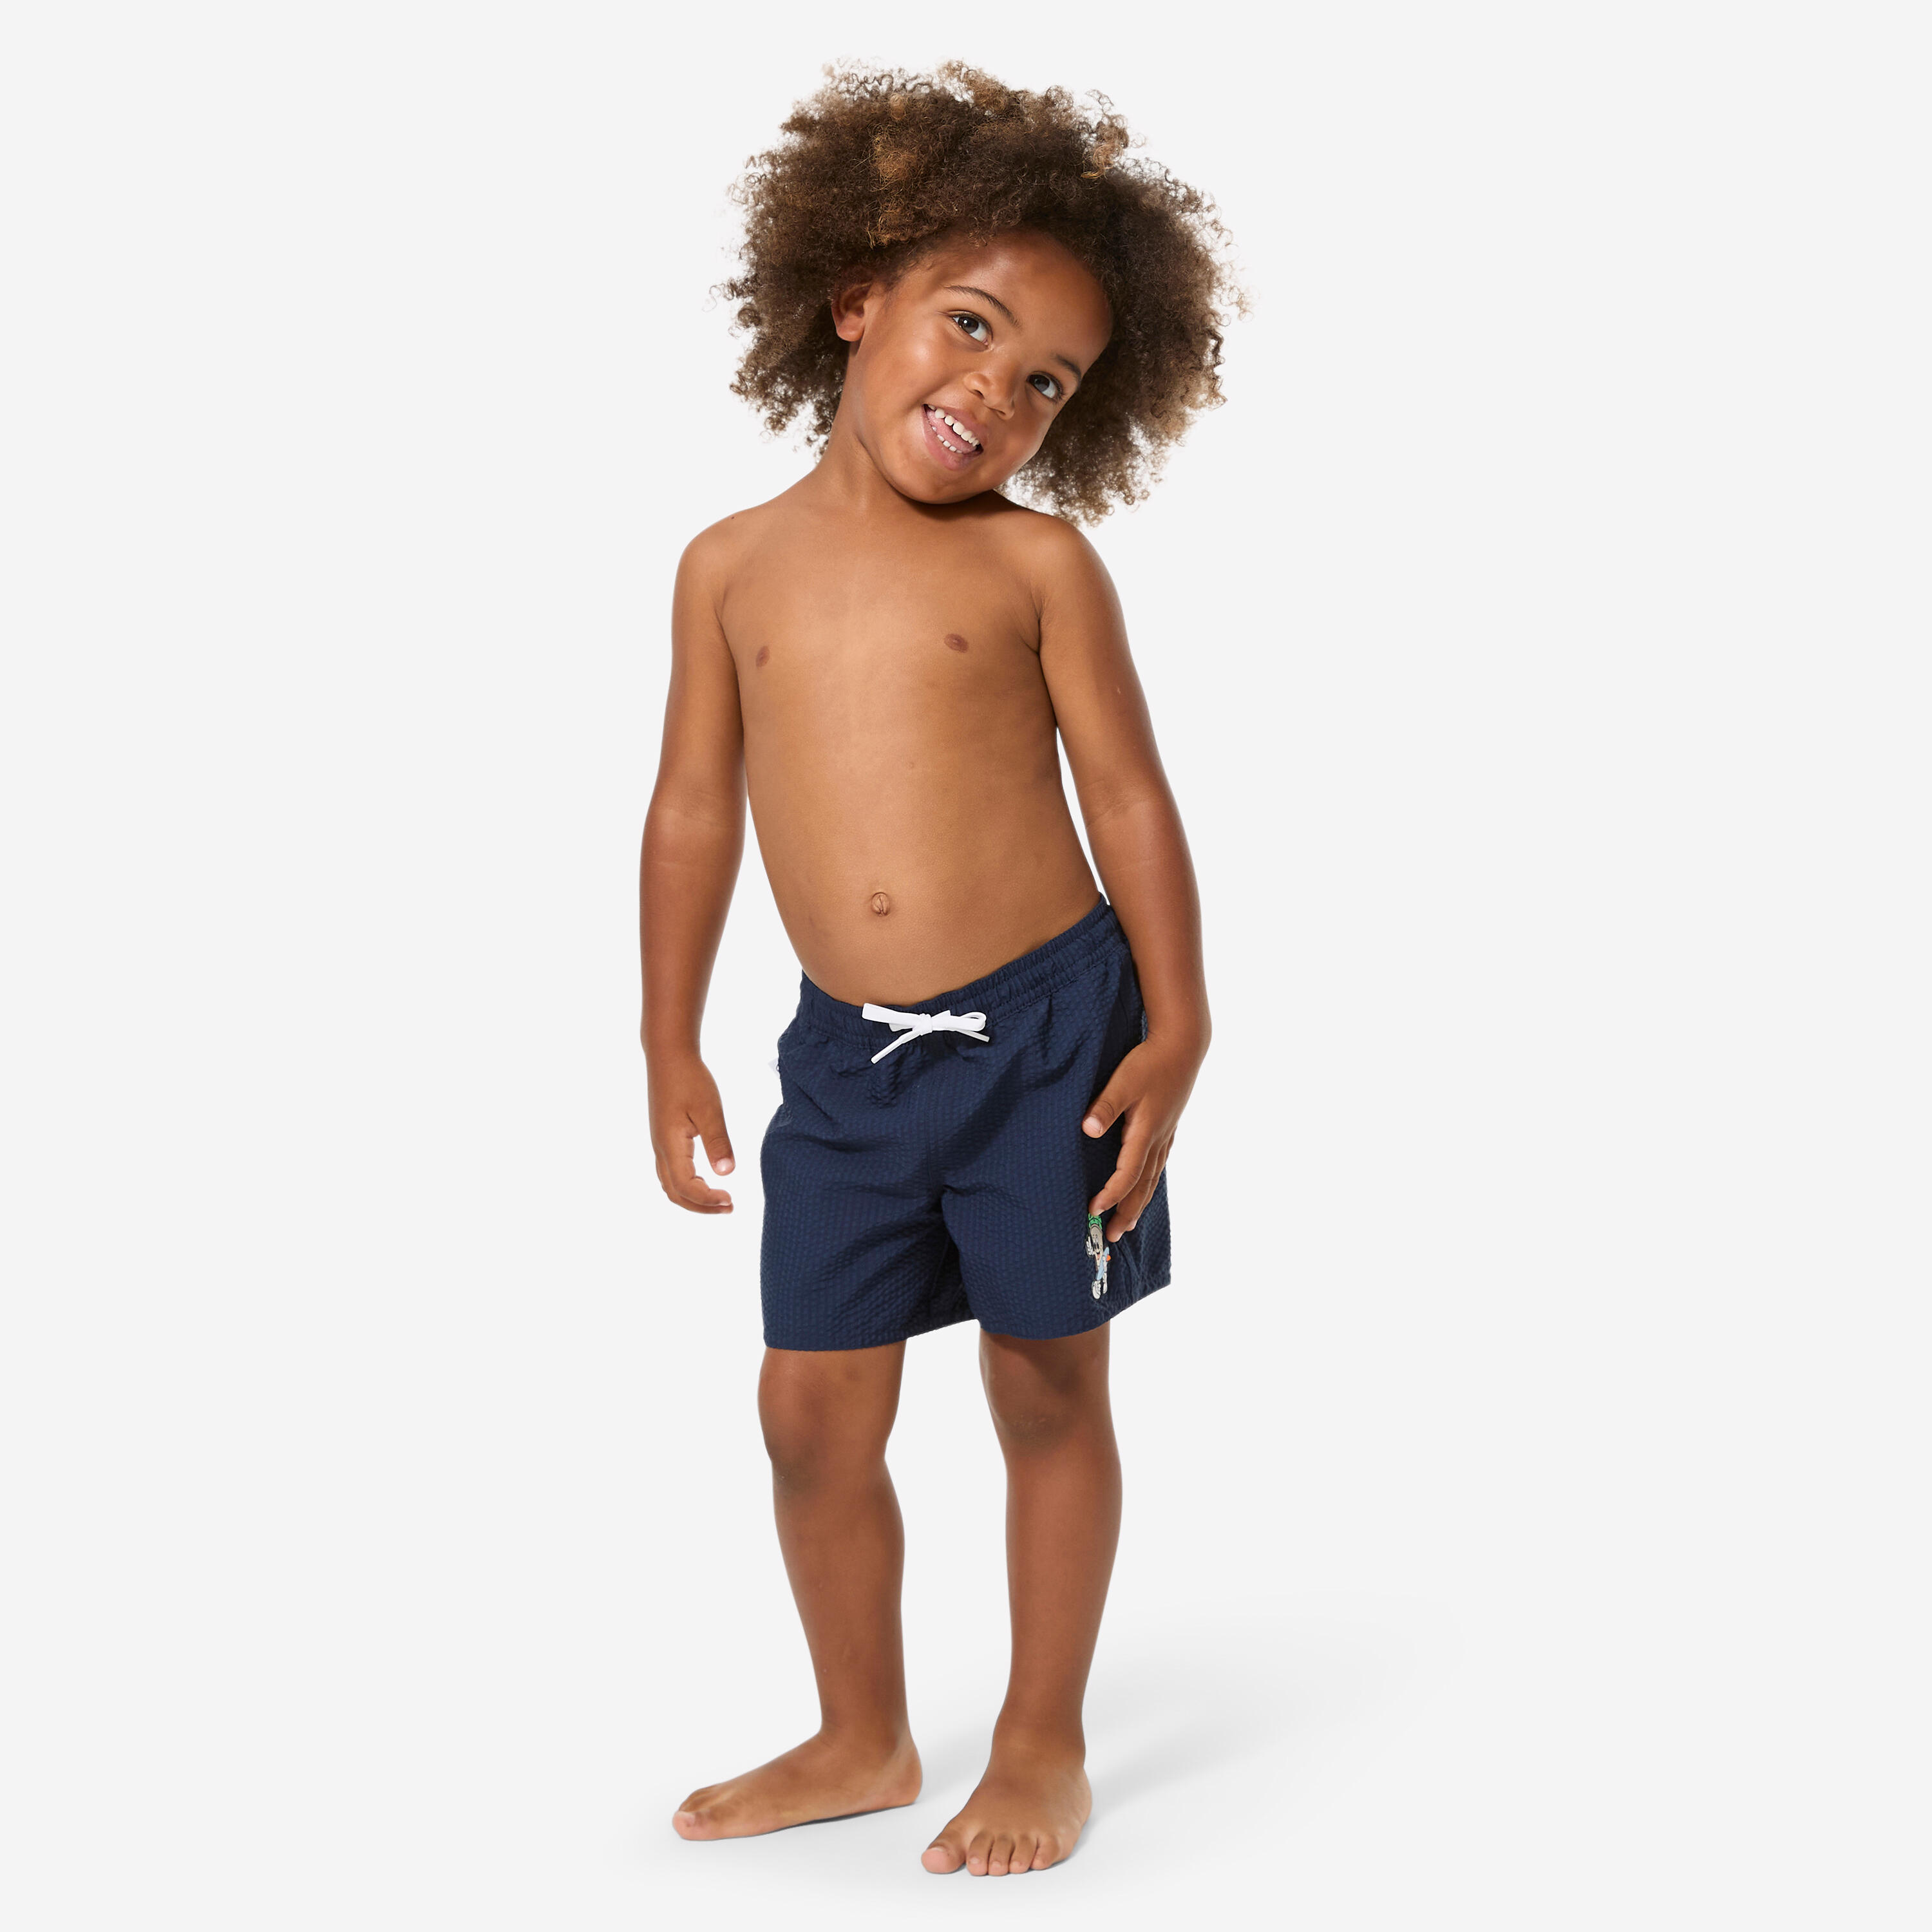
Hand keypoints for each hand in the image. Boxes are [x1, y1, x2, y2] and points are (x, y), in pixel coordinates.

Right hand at [649, 1052, 735, 1212]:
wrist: (668, 1056)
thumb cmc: (690, 1079)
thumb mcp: (708, 1109)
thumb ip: (717, 1141)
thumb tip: (727, 1173)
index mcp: (671, 1145)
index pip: (686, 1187)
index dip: (708, 1200)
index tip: (731, 1200)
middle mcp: (661, 1150)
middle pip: (675, 1193)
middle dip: (701, 1206)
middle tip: (729, 1207)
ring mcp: (660, 1144)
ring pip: (670, 1185)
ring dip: (693, 1198)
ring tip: (719, 1199)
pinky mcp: (664, 1138)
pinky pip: (670, 1173)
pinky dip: (687, 1186)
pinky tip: (705, 1180)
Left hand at [1082, 1035, 1203, 1241]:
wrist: (1183, 1045)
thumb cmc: (1151, 1061)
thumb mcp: (1124, 1081)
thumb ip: (1105, 1106)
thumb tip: (1088, 1129)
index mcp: (1145, 1133)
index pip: (1126, 1175)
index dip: (1110, 1195)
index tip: (1093, 1211)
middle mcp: (1157, 1140)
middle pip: (1141, 1187)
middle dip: (1126, 1213)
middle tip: (1112, 1237)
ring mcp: (1165, 1135)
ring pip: (1152, 1179)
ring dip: (1138, 1203)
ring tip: (1129, 1224)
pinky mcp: (1167, 1127)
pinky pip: (1158, 1166)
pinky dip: (1149, 1184)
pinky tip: (1146, 1187)